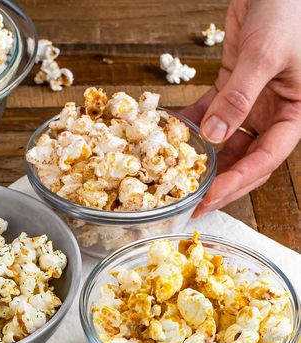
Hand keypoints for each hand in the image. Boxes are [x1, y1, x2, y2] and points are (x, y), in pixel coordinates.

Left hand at [184, 0, 300, 215]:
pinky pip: (211, 113)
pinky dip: (193, 124)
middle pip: (246, 160)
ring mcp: (253, 101)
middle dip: (220, 183)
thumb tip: (214, 136)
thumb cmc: (287, 9)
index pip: (265, 159)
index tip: (210, 197)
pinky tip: (173, 136)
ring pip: (227, 142)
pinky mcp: (233, 86)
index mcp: (296, 113)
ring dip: (205, 160)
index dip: (237, 182)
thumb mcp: (264, 55)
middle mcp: (275, 112)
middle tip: (191, 203)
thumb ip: (239, 97)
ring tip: (180, 178)